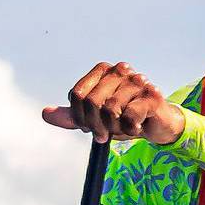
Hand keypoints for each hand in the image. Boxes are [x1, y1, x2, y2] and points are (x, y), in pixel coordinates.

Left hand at [42, 62, 184, 144]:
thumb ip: (73, 116)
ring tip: (124, 128)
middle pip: (92, 102)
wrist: (158, 125)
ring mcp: (138, 81)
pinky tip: (138, 127)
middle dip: (97, 125)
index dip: (80, 117)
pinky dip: (130, 128)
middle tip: (106, 133)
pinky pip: (130, 116)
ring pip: (111, 110)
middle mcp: (120, 70)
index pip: (77, 94)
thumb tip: (45, 114)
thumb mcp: (96, 118)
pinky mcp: (152, 95)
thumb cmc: (127, 118)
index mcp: (103, 71)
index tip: (90, 127)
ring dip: (115, 128)